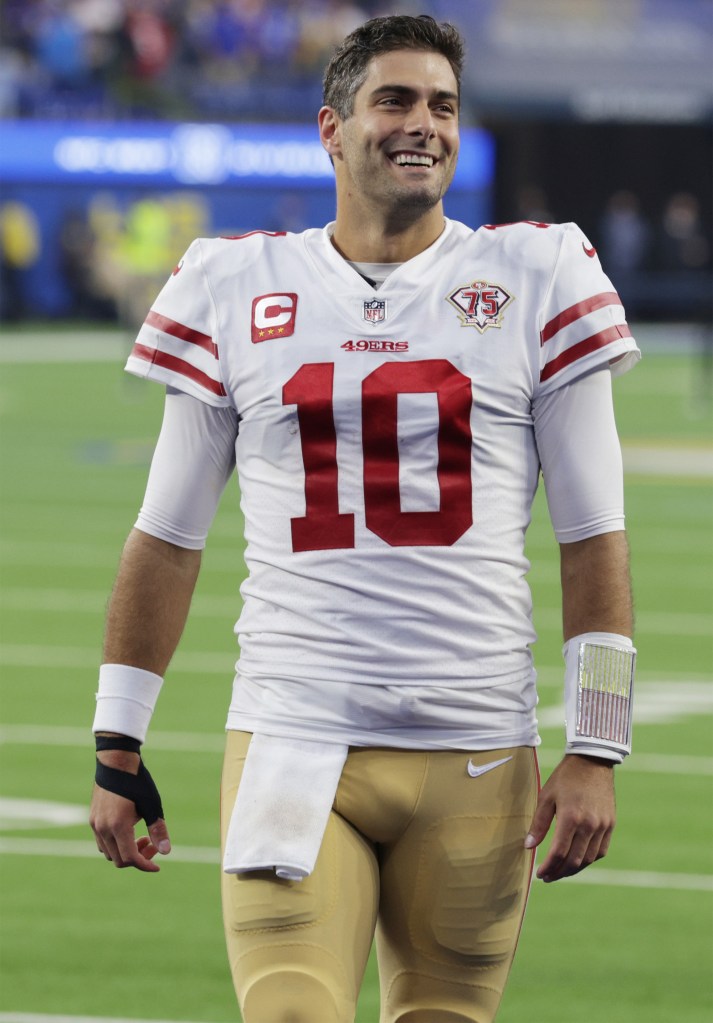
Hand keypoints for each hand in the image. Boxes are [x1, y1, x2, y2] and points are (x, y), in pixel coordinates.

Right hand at [89, 747, 170, 871]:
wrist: (116, 761)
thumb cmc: (137, 782)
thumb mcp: (152, 805)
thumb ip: (158, 830)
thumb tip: (166, 852)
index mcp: (118, 826)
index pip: (130, 858)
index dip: (145, 865)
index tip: (157, 865)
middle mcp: (103, 828)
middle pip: (119, 859)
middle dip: (138, 858)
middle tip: (152, 844)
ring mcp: (95, 824)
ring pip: (109, 852)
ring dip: (126, 851)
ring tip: (142, 837)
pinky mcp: (93, 819)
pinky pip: (102, 842)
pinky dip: (116, 844)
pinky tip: (129, 831)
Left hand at [525, 754, 615, 882]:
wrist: (592, 762)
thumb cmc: (565, 778)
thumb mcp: (546, 797)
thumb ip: (538, 824)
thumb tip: (528, 846)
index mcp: (571, 818)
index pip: (558, 853)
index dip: (548, 867)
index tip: (539, 874)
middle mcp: (589, 825)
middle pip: (574, 860)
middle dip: (559, 872)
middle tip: (547, 877)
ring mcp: (602, 826)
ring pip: (588, 859)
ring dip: (573, 869)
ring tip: (560, 871)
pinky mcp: (611, 824)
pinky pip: (600, 851)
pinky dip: (588, 860)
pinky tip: (577, 861)